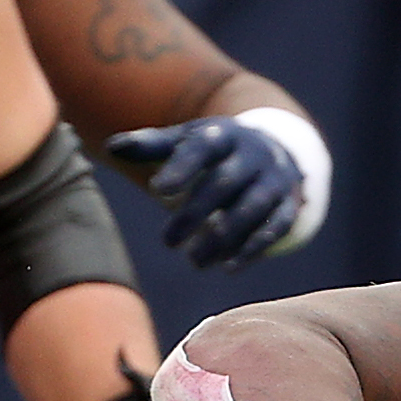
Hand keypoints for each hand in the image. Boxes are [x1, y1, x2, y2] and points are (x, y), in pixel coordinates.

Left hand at [108, 117, 301, 270]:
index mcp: (224, 134)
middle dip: (196, 213)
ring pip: (252, 209)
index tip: (157, 191)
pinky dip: (253, 249)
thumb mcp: (186, 142)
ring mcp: (275, 181)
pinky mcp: (289, 207)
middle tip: (167, 242)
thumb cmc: (215, 153)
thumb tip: (111, 148)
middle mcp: (254, 154)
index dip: (182, 167)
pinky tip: (228, 267)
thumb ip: (152, 146)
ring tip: (194, 261)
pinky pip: (276, 229)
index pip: (202, 147)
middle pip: (225, 183)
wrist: (273, 153)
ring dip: (223, 238)